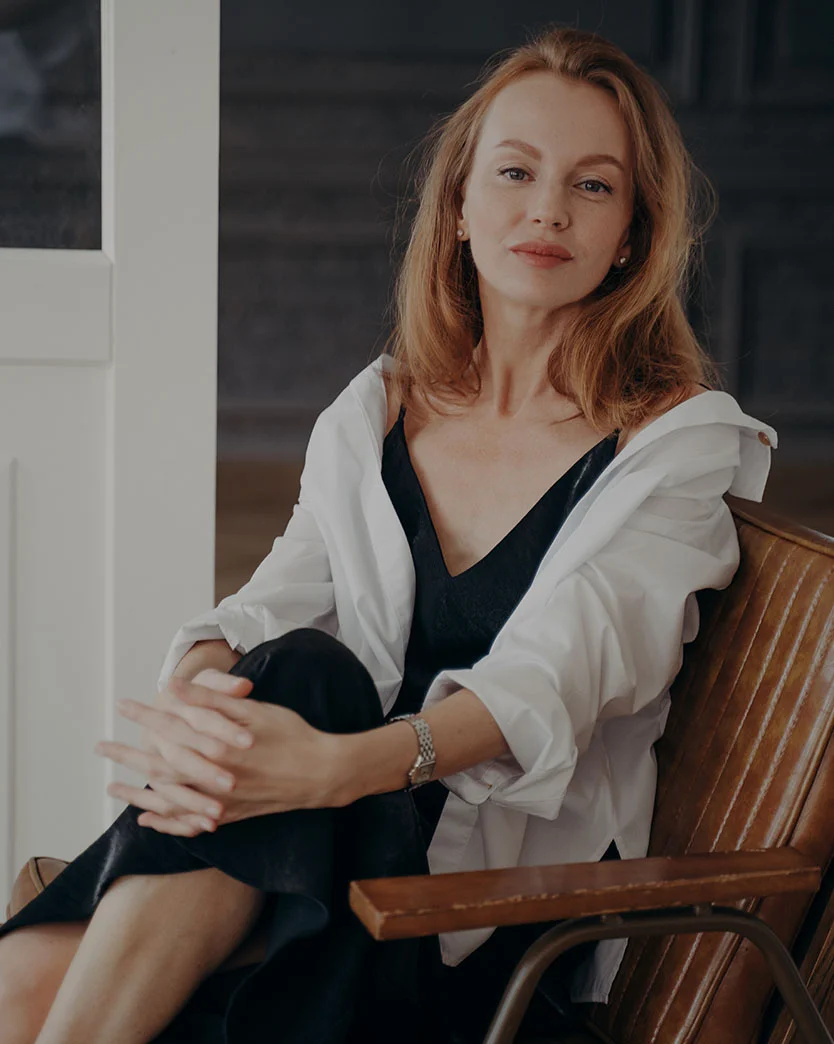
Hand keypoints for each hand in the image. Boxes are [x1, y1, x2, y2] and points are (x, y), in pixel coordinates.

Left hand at [95, 671, 345, 835]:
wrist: (322, 773)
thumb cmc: (291, 734)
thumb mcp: (253, 711)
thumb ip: (211, 702)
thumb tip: (175, 689)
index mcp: (217, 746)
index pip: (170, 728)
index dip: (145, 715)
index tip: (123, 705)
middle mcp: (212, 777)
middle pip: (159, 766)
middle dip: (127, 754)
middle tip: (100, 746)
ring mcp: (219, 801)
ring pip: (167, 799)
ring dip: (136, 792)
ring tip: (111, 785)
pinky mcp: (229, 816)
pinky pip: (187, 824)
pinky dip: (164, 822)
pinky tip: (146, 818)